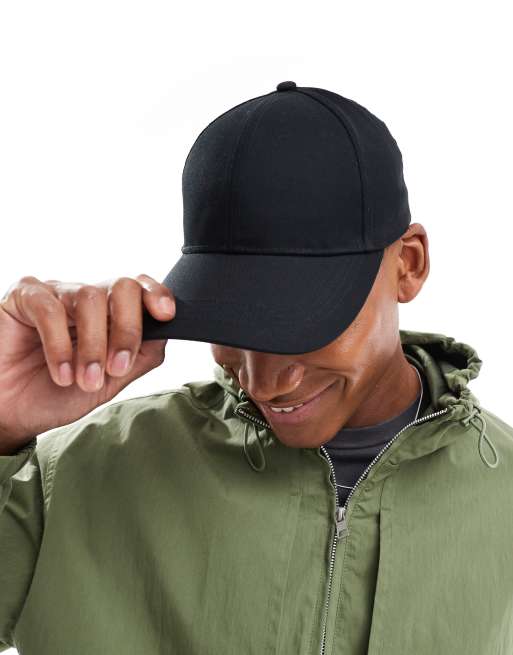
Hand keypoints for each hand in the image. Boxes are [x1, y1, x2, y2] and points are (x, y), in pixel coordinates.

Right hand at [0, 274, 174, 449]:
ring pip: (89, 299)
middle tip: (117, 367)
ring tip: (86, 379)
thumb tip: (168, 333)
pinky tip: (61, 373)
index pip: (138, 288)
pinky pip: (49, 309)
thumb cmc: (58, 395)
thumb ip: (140, 357)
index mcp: (109, 313)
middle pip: (121, 287)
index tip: (167, 315)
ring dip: (93, 345)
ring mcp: (55, 293)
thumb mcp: (109, 381)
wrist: (13, 414)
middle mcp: (84, 298)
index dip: (155, 295)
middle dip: (127, 328)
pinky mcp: (23, 297)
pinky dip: (60, 345)